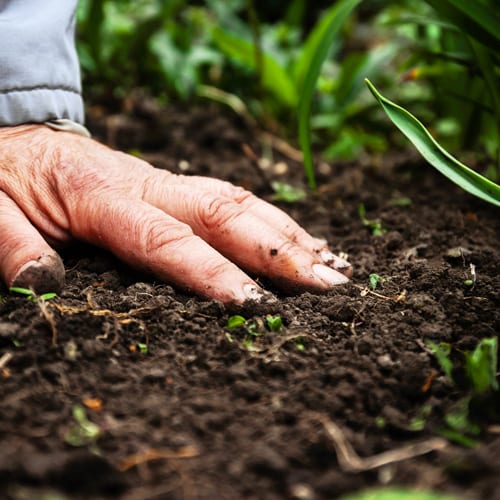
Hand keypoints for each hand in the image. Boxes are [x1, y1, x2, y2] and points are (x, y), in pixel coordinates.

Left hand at [0, 125, 350, 303]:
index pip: (168, 240)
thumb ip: (9, 244)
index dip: (214, 274)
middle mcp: (148, 184)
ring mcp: (167, 182)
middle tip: (330, 288)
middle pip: (226, 214)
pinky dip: (273, 223)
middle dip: (280, 252)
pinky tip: (302, 244)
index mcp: (101, 196)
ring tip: (333, 267)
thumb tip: (40, 286)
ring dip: (289, 235)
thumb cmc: (4, 178)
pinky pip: (234, 200)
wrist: (18, 140)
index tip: (256, 308)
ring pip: (240, 202)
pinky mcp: (175, 187)